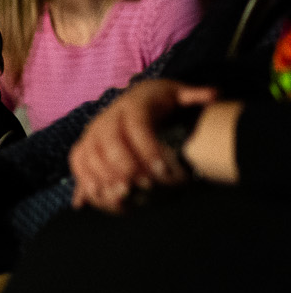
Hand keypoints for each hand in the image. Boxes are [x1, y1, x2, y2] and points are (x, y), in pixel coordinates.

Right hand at [69, 79, 216, 212]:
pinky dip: (86, 183)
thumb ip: (195, 96)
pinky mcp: (81, 149)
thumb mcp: (177, 94)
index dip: (148, 149)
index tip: (164, 170)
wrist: (132, 101)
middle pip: (109, 143)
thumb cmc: (159, 102)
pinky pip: (78, 167)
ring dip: (105, 178)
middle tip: (146, 187)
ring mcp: (90, 135)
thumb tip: (214, 94)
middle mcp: (105, 119)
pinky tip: (102, 198)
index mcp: (132, 105)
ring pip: (90, 156)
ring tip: (126, 196)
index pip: (137, 126)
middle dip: (125, 167)